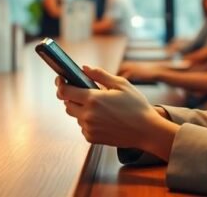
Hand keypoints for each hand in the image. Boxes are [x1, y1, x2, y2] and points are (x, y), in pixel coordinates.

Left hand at [55, 66, 178, 158]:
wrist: (146, 130)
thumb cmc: (136, 106)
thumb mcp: (121, 84)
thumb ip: (100, 75)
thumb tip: (83, 67)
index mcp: (93, 99)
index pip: (65, 91)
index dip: (60, 84)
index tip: (61, 79)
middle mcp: (88, 115)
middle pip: (67, 104)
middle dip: (72, 97)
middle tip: (84, 92)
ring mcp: (89, 128)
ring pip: (75, 116)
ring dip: (81, 109)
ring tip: (99, 106)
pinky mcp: (92, 138)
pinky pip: (82, 126)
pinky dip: (88, 121)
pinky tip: (102, 118)